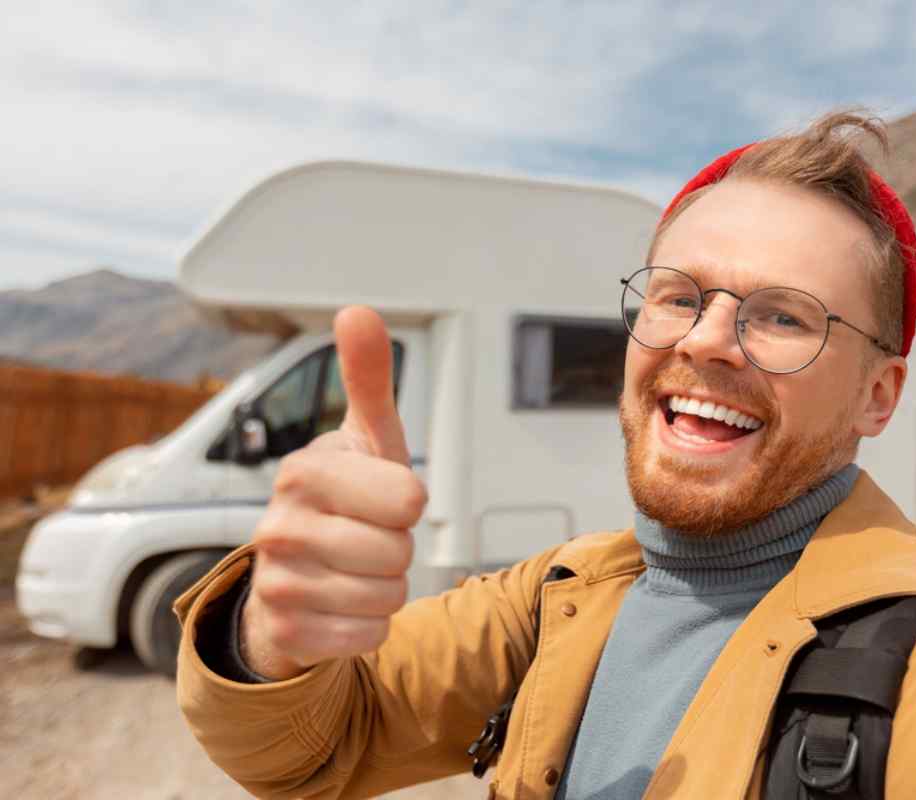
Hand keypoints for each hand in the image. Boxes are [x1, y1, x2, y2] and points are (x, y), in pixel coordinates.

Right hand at [240, 306, 426, 679]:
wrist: (295, 575)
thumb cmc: (347, 498)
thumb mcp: (366, 439)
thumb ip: (367, 379)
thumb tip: (356, 310)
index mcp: (304, 471)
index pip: (408, 499)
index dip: (408, 503)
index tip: (381, 498)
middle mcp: (278, 526)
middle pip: (399, 552)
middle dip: (398, 550)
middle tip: (367, 538)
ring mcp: (275, 582)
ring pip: (388, 597)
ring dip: (386, 588)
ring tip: (354, 569)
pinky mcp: (284, 631)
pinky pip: (369, 636)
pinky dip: (369, 626)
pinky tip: (341, 605)